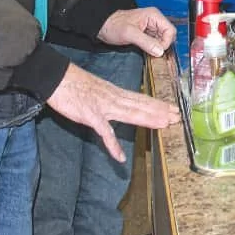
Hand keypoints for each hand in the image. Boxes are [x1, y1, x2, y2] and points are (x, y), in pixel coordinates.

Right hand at [46, 63, 180, 160]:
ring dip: (147, 120)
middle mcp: (113, 99)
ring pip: (130, 114)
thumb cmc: (75, 84)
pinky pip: (104, 133)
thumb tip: (121, 104)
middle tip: (177, 117)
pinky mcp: (90, 116)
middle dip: (159, 112)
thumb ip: (111, 98)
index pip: (141, 99)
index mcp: (115, 93)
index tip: (172, 108)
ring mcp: (103, 107)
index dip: (157, 105)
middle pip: (140, 106)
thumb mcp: (98, 90)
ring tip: (163, 125)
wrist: (57, 78)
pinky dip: (112, 145)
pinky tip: (120, 157)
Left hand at [96, 6, 175, 55]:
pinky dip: (153, 48)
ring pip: (162, 41)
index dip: (166, 42)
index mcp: (154, 15)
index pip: (170, 30)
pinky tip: (145, 50)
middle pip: (168, 36)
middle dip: (161, 46)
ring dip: (157, 48)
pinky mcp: (147, 34)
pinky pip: (155, 43)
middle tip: (152, 52)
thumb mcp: (129, 34)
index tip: (158, 50)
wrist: (103, 27)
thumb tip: (160, 51)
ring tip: (146, 50)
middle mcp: (154, 20)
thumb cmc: (113, 25)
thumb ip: (146, 42)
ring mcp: (151, 28)